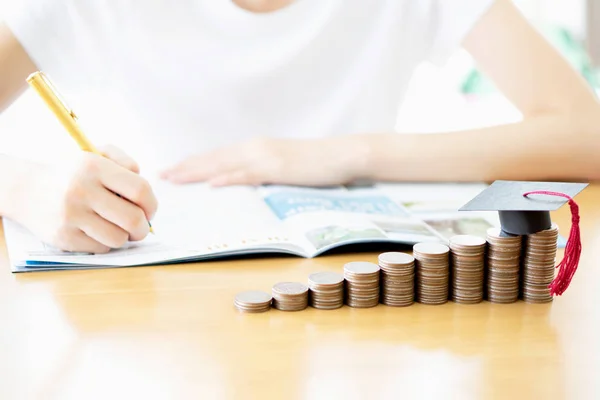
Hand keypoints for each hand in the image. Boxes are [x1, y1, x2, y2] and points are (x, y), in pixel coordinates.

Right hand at [14, 145, 157, 253]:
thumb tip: (146, 192)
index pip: (140, 190)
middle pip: (132, 219)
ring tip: (117, 228)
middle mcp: (81, 191)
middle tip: (141, 226)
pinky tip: (97, 231)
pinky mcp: (64, 237)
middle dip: (143, 227)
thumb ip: (125, 163)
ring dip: (124, 236)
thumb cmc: (72, 172)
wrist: (25, 188)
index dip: (152, 204)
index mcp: (93, 167)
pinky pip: (100, 248)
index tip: (150, 210)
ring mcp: (71, 216)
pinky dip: (105, 243)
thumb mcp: (95, 154)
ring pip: (118, 238)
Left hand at [160, 137, 368, 186]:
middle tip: (162, 175)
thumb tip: (245, 182)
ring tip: (175, 179)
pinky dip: (228, 177)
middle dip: (186, 167)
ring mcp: (265, 156)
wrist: (342, 154)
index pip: (218, 156)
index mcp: (255, 147)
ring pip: (223, 164)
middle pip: (213, 158)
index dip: (193, 162)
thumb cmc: (315, 163)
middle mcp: (254, 148)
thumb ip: (263, 170)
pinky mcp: (277, 167)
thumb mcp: (283, 165)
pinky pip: (247, 174)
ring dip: (197, 171)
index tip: (173, 170)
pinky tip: (211, 183)